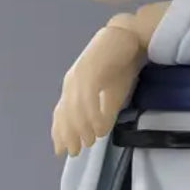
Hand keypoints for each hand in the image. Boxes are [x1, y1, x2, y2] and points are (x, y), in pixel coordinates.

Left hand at [52, 25, 143, 155]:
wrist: (129, 38)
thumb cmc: (120, 64)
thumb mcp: (112, 95)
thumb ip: (104, 112)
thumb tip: (99, 133)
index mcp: (73, 87)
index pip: (61, 113)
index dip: (60, 132)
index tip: (61, 151)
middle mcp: (71, 82)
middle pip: (65, 113)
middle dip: (69, 135)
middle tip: (76, 151)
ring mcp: (79, 76)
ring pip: (75, 108)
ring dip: (81, 127)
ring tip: (90, 140)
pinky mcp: (89, 71)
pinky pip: (88, 98)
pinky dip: (92, 115)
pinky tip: (99, 126)